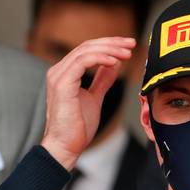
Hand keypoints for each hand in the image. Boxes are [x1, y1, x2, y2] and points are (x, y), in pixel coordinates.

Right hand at [40, 37, 134, 169]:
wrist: (65, 146)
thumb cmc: (77, 127)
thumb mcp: (94, 98)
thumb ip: (102, 80)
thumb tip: (113, 65)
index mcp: (64, 73)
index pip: (86, 50)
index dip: (108, 45)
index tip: (128, 47)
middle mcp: (58, 71)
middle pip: (86, 46)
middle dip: (112, 43)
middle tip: (131, 44)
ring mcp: (58, 76)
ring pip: (85, 51)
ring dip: (109, 50)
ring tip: (126, 53)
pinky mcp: (62, 84)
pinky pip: (82, 62)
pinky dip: (100, 59)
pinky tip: (114, 62)